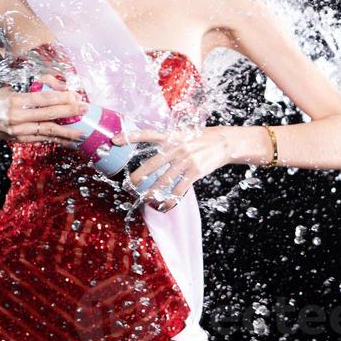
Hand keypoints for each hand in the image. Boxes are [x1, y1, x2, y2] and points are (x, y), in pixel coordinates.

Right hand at [0, 73, 88, 143]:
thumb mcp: (10, 88)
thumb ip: (34, 86)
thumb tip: (59, 86)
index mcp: (14, 101)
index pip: (43, 99)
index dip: (61, 98)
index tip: (76, 96)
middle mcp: (16, 118)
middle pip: (49, 116)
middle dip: (69, 112)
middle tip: (85, 109)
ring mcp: (18, 132)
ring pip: (47, 131)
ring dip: (67, 131)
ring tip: (83, 131)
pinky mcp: (19, 140)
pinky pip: (42, 139)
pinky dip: (57, 140)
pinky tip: (69, 141)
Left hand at [111, 124, 233, 210]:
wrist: (224, 142)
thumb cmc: (201, 138)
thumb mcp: (184, 134)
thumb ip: (169, 141)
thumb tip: (154, 151)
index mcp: (172, 136)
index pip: (147, 134)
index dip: (131, 136)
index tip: (115, 140)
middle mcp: (177, 147)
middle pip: (152, 163)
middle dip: (138, 175)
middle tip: (128, 184)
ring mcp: (186, 160)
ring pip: (164, 180)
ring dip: (152, 191)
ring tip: (143, 199)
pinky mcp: (195, 171)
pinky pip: (180, 189)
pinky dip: (171, 199)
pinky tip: (165, 206)